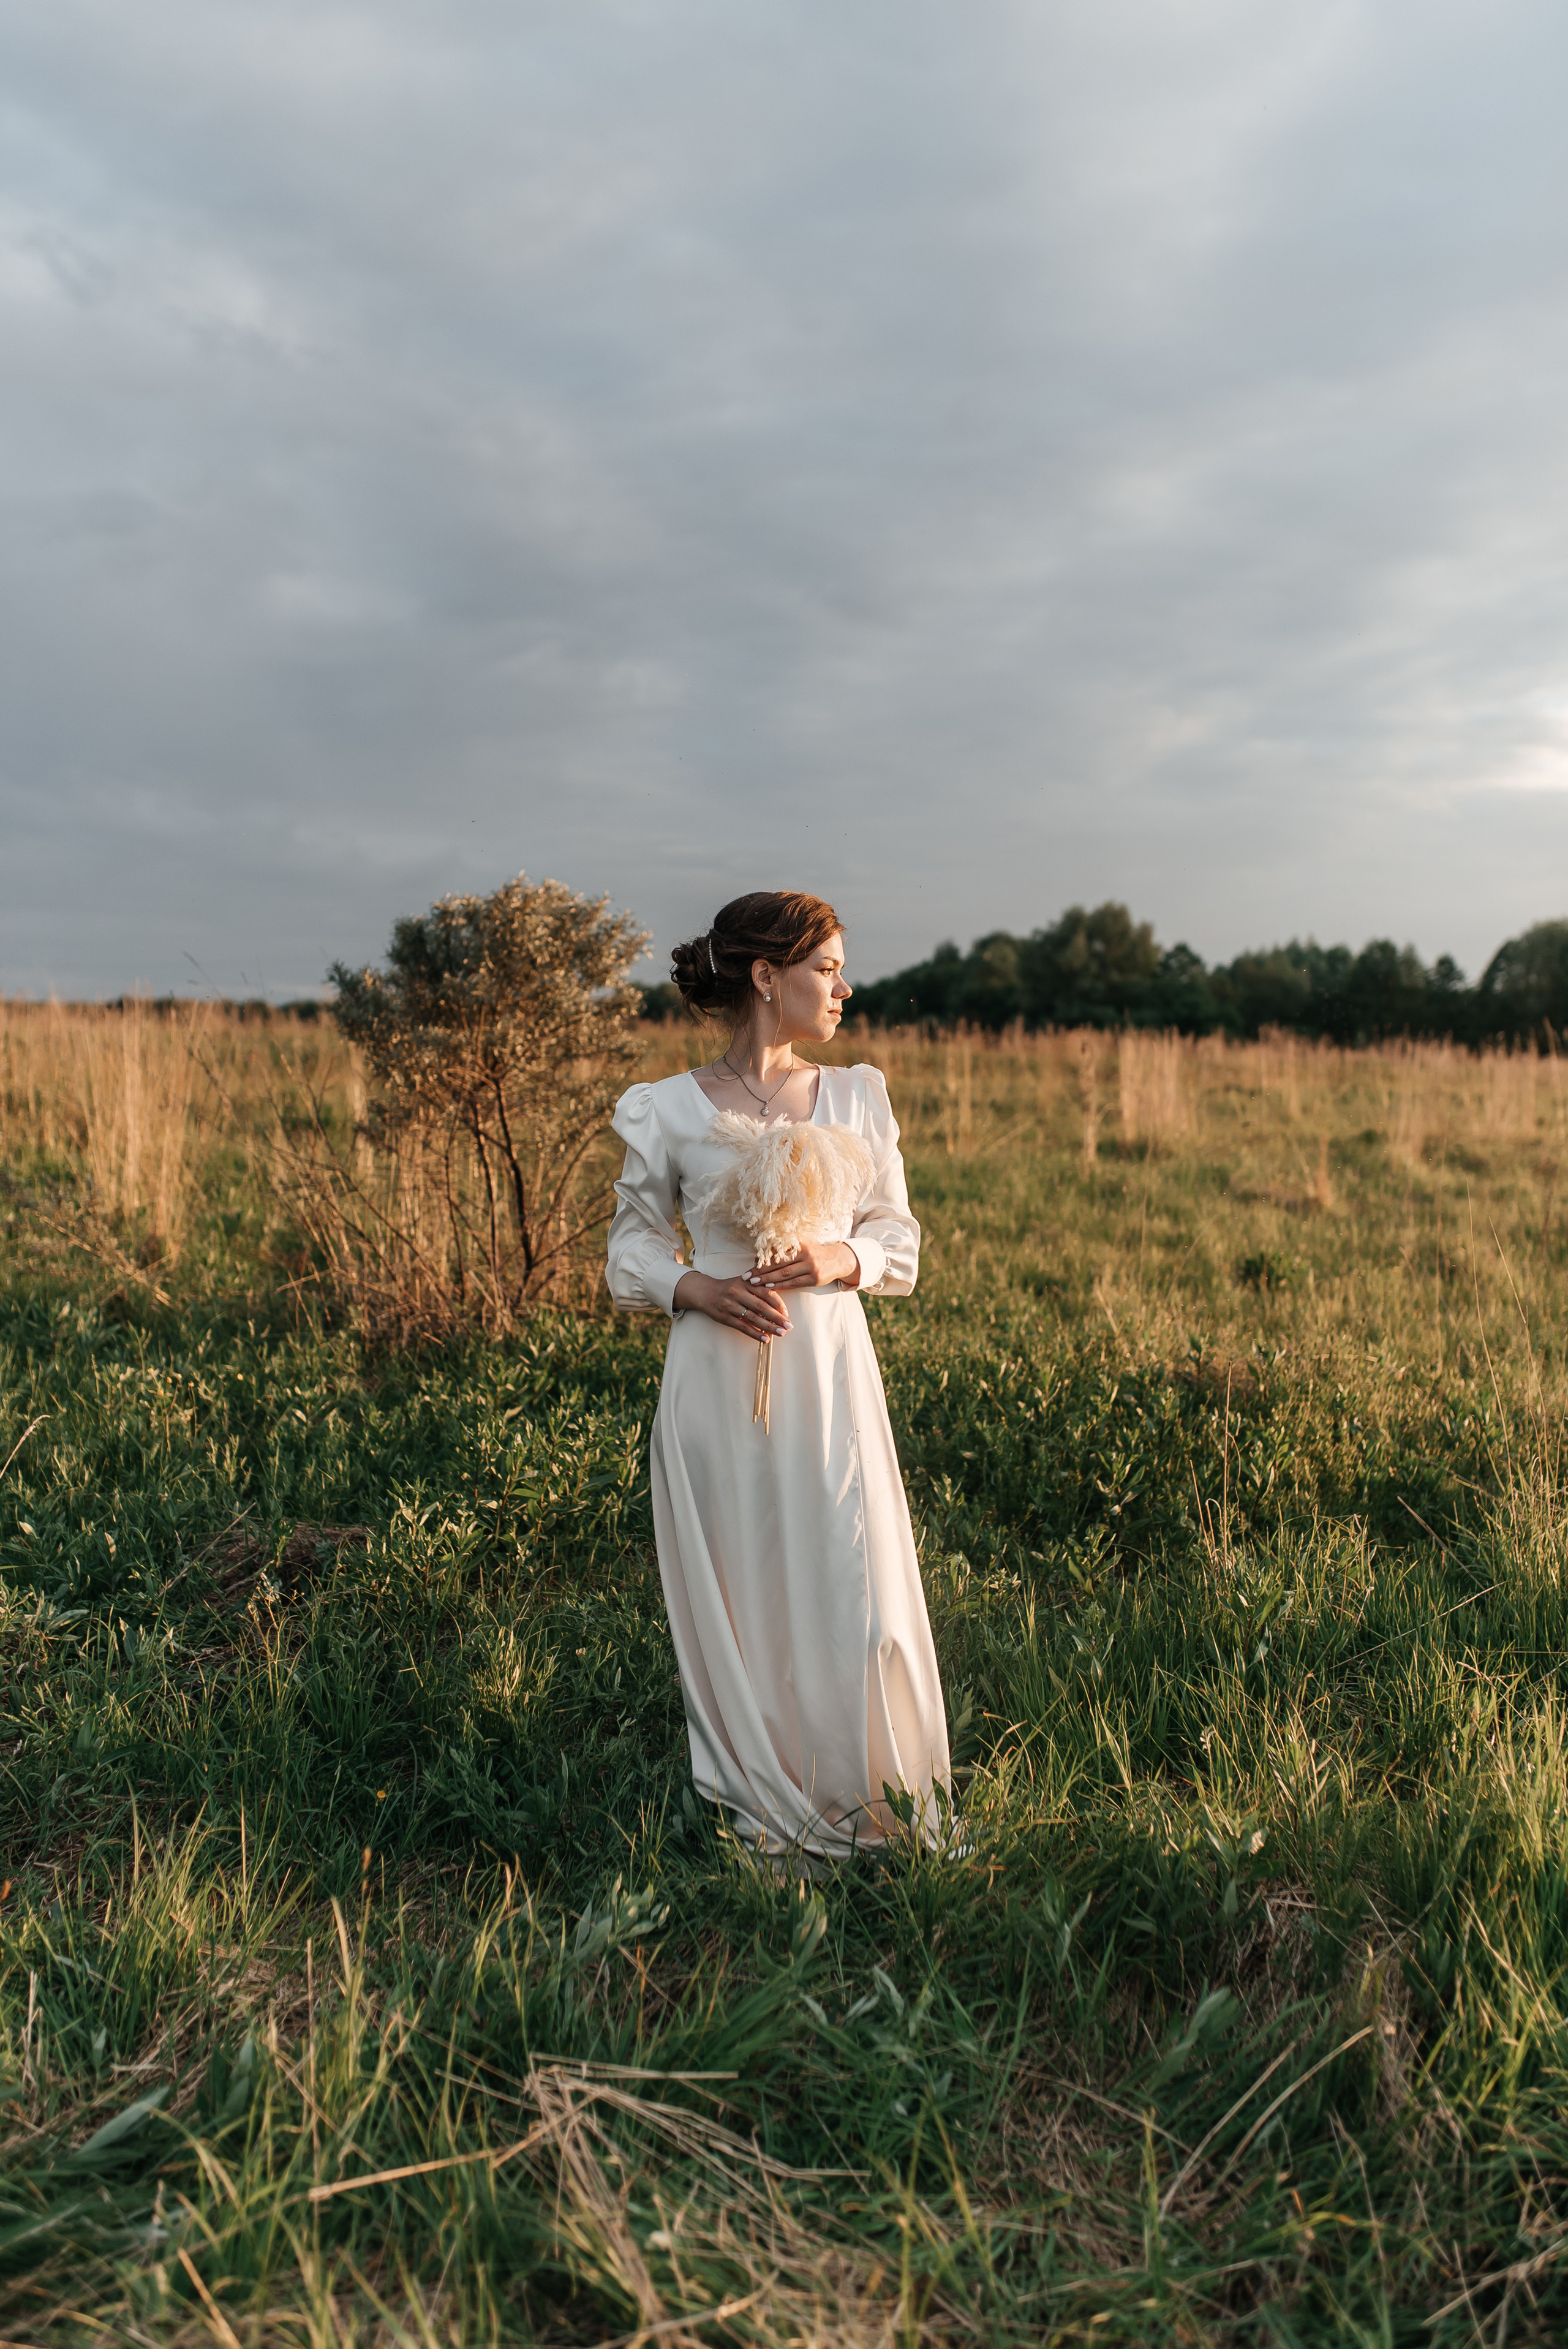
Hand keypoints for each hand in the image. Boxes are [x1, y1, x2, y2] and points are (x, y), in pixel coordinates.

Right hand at [673, 1269, 793, 1338]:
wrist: (704, 1292)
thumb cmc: (729, 1287)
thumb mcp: (743, 1282)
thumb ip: (758, 1288)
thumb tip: (779, 1303)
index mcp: (745, 1282)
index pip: (766, 1292)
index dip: (778, 1303)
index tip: (787, 1313)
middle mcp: (738, 1292)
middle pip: (761, 1306)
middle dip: (777, 1318)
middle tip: (789, 1326)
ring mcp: (730, 1305)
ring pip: (753, 1318)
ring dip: (768, 1327)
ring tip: (781, 1333)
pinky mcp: (724, 1317)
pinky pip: (742, 1327)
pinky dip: (755, 1334)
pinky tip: (765, 1339)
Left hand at [749, 1241, 859, 1291]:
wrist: (837, 1260)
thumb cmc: (814, 1253)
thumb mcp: (802, 1246)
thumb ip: (785, 1250)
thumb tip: (760, 1257)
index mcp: (800, 1244)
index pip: (778, 1252)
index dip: (763, 1258)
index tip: (750, 1264)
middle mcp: (805, 1254)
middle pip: (779, 1263)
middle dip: (761, 1271)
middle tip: (747, 1276)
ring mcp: (811, 1267)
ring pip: (785, 1274)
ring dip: (768, 1279)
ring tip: (754, 1283)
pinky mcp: (814, 1278)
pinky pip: (794, 1283)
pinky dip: (781, 1286)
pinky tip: (770, 1288)